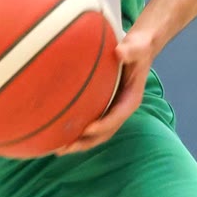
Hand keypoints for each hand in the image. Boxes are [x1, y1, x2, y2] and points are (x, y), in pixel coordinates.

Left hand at [58, 28, 158, 153]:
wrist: (139, 50)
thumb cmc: (138, 48)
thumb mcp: (137, 47)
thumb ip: (131, 50)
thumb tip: (120, 51)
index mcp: (131, 100)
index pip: (117, 117)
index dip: (103, 125)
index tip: (87, 129)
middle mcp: (121, 109)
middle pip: (104, 132)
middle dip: (86, 142)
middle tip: (65, 148)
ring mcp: (112, 110)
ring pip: (96, 133)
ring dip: (78, 142)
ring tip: (57, 149)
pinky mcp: (103, 107)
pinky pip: (90, 123)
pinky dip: (76, 131)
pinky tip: (58, 133)